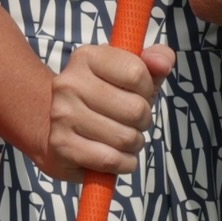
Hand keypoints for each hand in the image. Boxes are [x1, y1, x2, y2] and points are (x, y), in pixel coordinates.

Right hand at [43, 34, 162, 182]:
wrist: (58, 130)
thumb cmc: (103, 100)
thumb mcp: (132, 74)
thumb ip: (156, 61)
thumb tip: (164, 63)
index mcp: (87, 57)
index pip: (136, 72)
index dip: (147, 90)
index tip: (137, 94)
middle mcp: (69, 82)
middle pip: (135, 109)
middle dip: (143, 121)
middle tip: (130, 122)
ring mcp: (62, 115)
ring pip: (126, 138)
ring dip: (133, 144)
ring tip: (121, 139)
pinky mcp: (61, 145)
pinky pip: (111, 160)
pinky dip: (122, 163)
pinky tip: (115, 156)